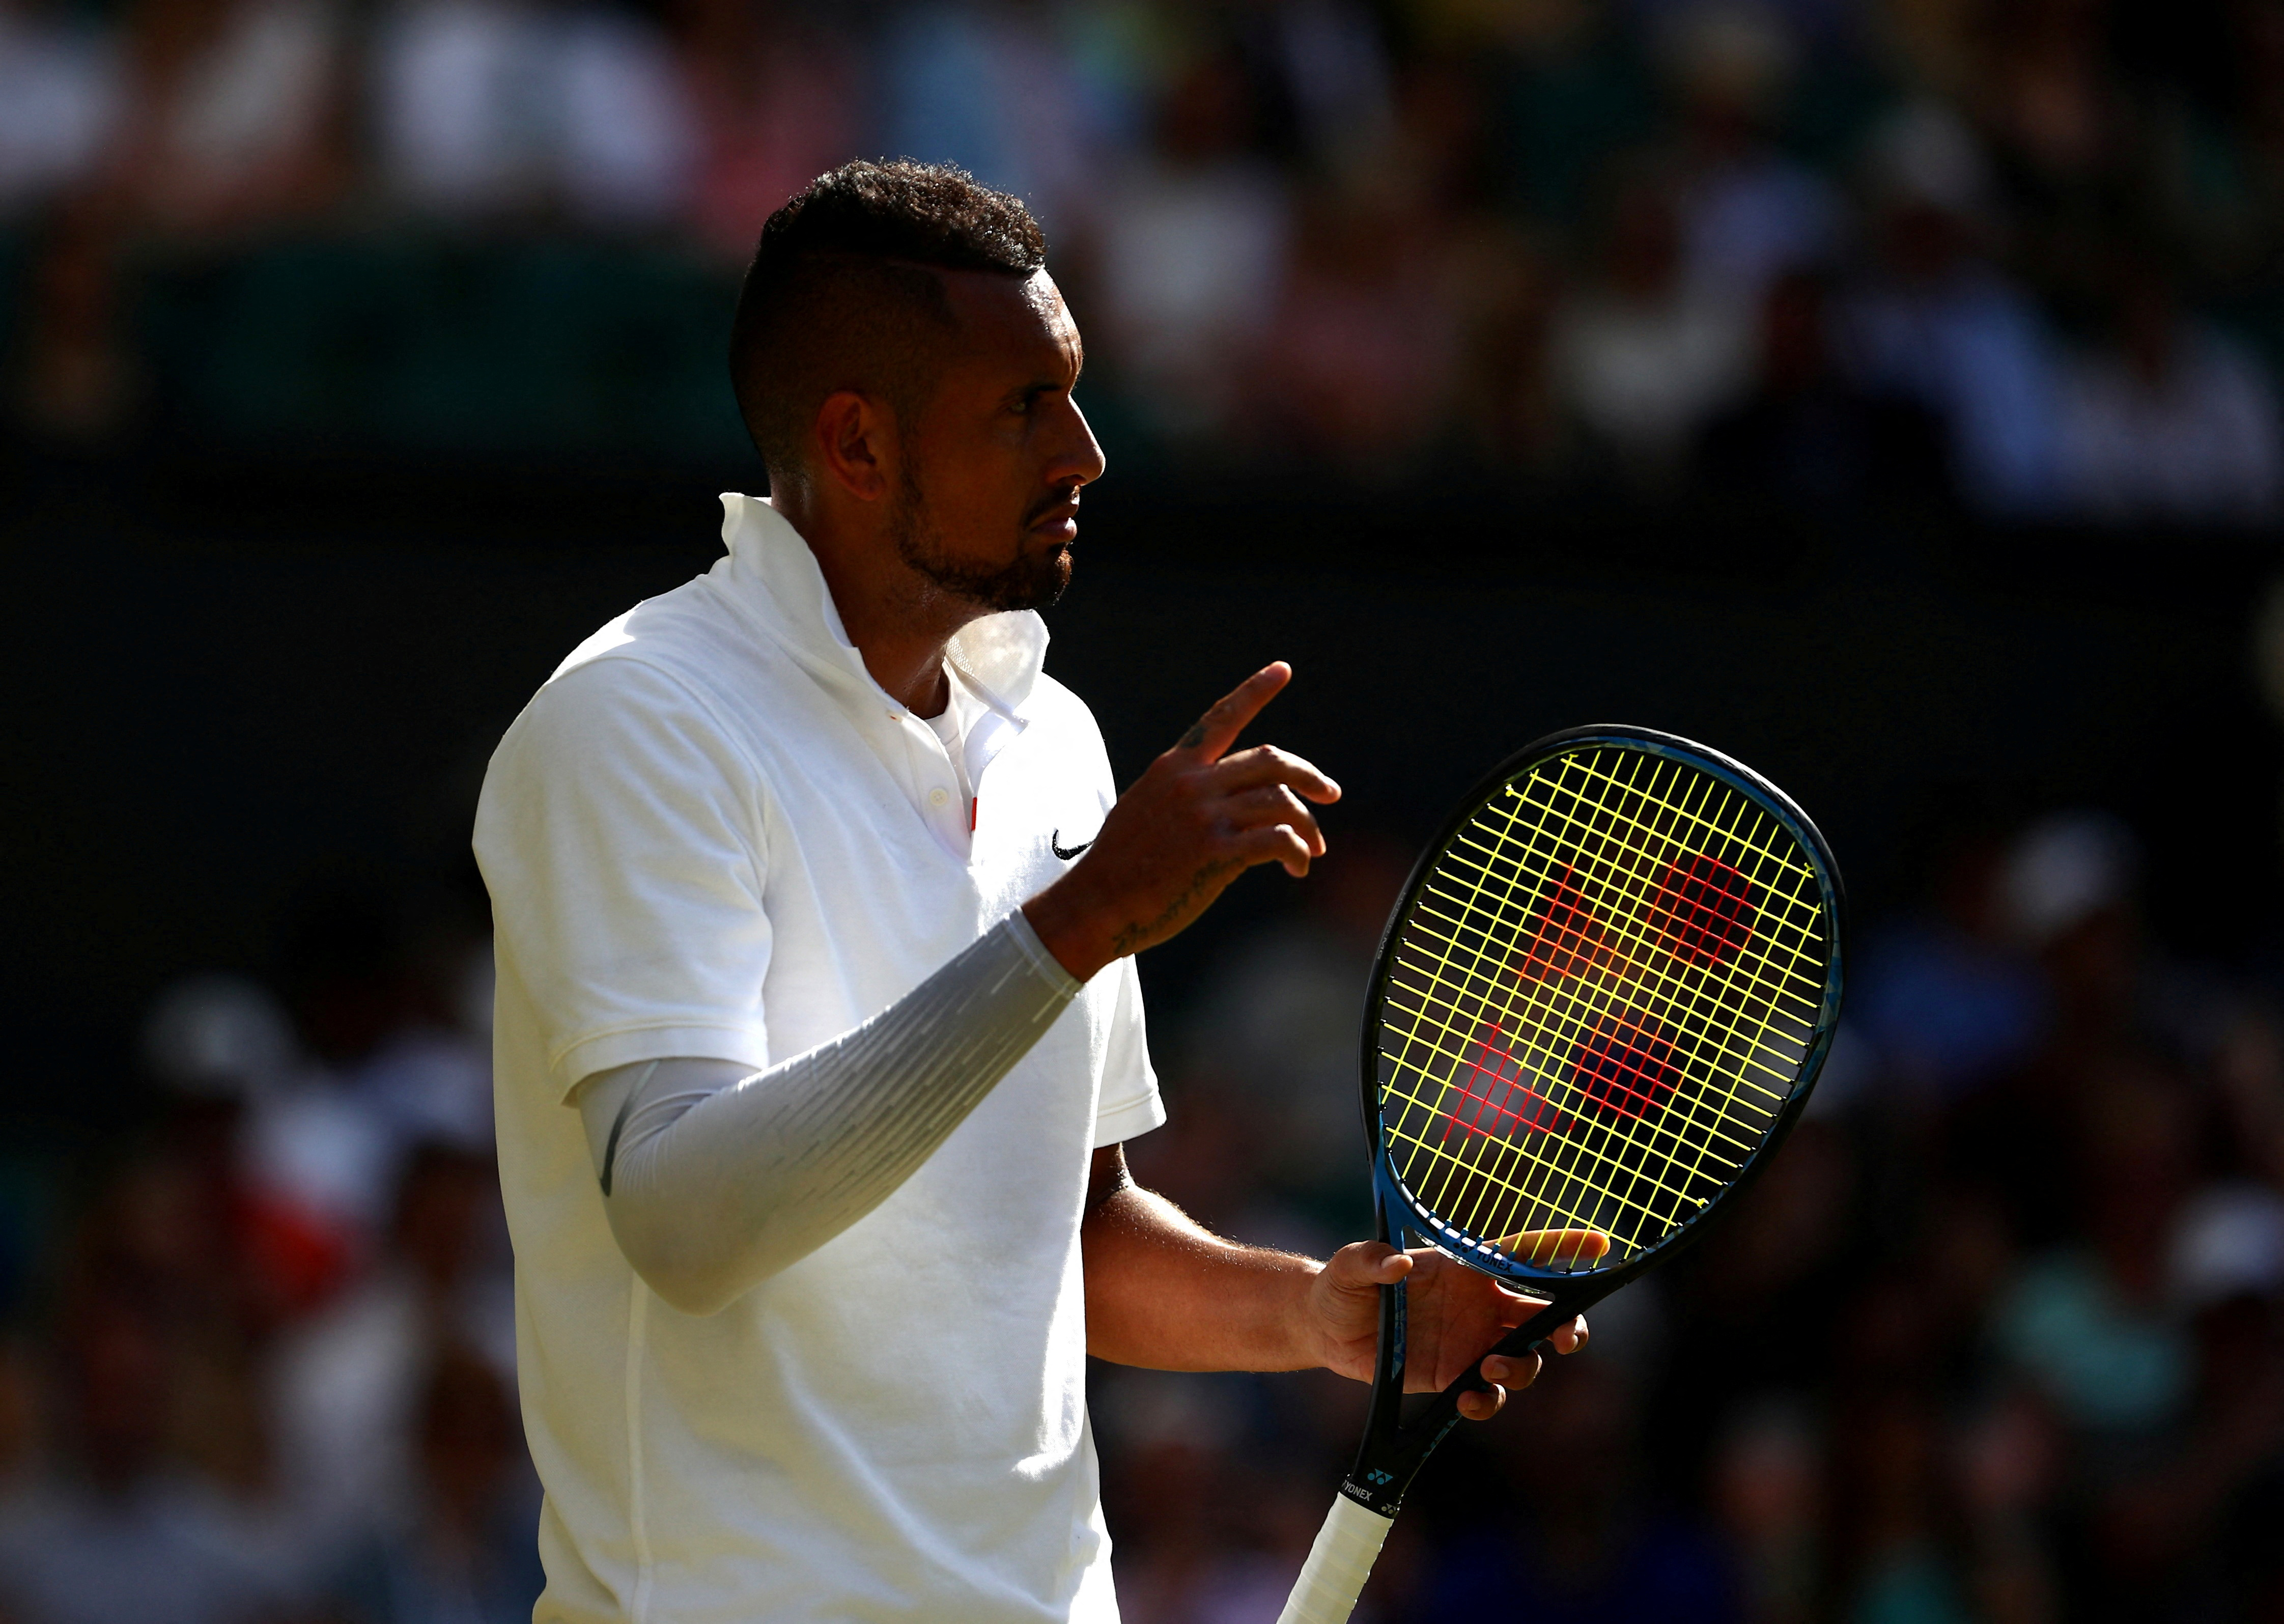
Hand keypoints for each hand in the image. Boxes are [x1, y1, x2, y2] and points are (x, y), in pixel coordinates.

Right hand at [1024, 663, 1339, 980]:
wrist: (1096, 902)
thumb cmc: (1121, 864)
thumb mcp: (1146, 808)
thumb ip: (1187, 794)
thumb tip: (1229, 802)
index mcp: (1174, 766)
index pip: (1221, 717)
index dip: (1255, 691)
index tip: (1283, 670)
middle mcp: (1191, 783)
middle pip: (1271, 761)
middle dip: (1309, 775)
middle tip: (1330, 794)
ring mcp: (1203, 816)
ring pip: (1281, 803)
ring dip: (1307, 827)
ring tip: (1311, 850)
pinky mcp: (1214, 853)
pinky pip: (1277, 840)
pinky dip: (1297, 851)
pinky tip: (1297, 867)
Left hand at [1305, 1232, 1603, 1421]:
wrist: (1326, 1330)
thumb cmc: (1342, 1284)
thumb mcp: (1348, 1266)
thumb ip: (1370, 1260)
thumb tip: (1396, 1263)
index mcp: (1465, 1268)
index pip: (1523, 1254)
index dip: (1563, 1248)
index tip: (1600, 1246)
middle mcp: (1479, 1305)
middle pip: (1545, 1313)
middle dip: (1569, 1326)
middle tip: (1566, 1339)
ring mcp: (1472, 1342)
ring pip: (1526, 1357)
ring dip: (1523, 1366)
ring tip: (1490, 1368)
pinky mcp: (1456, 1377)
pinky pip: (1490, 1393)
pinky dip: (1488, 1400)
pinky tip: (1467, 1400)